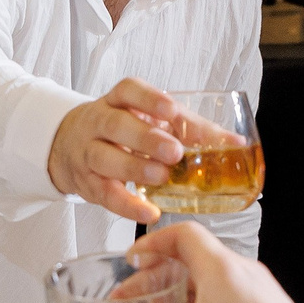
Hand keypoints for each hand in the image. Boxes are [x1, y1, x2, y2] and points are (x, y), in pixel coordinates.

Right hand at [47, 77, 182, 223]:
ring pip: (104, 157)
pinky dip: (127, 205)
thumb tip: (235, 142)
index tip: (171, 110)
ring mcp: (88, 152)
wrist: (68, 146)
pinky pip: (104, 194)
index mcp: (117, 101)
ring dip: (134, 168)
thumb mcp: (149, 120)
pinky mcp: (87, 183)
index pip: (128, 91)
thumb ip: (191, 128)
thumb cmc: (122, 132)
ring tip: (161, 176)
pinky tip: (148, 211)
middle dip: (146, 138)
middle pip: (115, 125)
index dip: (148, 99)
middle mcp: (98, 123)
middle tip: (174, 152)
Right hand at [91, 222, 303, 302]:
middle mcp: (241, 271)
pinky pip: (229, 296)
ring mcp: (258, 290)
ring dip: (181, 292)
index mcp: (220, 269)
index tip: (132, 260)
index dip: (153, 242)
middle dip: (158, 275)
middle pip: (193, 257)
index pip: (182, 233)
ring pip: (211, 278)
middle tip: (134, 296)